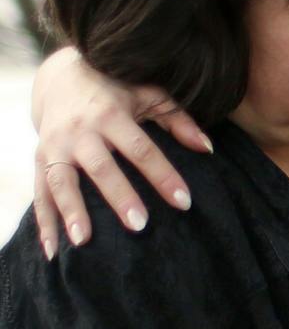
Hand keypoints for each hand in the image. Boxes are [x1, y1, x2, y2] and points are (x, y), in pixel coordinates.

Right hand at [32, 48, 210, 256]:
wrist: (61, 78)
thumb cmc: (116, 90)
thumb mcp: (150, 95)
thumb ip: (179, 120)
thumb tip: (208, 148)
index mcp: (111, 115)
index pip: (141, 149)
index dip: (163, 175)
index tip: (184, 202)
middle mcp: (80, 132)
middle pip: (101, 167)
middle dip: (119, 196)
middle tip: (140, 225)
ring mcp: (55, 147)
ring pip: (62, 181)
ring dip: (72, 212)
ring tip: (84, 241)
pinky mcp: (39, 160)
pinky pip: (39, 194)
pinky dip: (44, 223)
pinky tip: (54, 250)